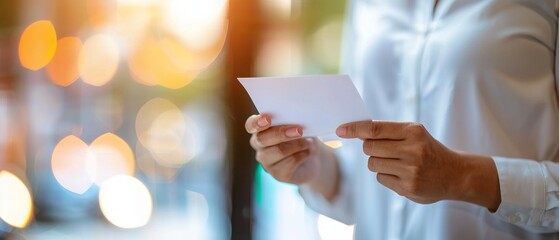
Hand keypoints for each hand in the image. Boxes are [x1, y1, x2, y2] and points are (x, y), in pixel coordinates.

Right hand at [245, 114, 339, 199]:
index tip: (267, 119)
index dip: (257, 123)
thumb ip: (292, 122)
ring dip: (298, 144)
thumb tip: (296, 122)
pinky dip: (303, 154)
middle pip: (263, 139)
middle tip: (299, 130)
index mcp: (260, 129)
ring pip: (279, 150)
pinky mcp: (278, 174)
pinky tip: (308, 152)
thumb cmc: (303, 136)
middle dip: (281, 133)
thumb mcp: (299, 125)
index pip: (251, 125)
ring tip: (310, 142)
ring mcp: (266, 162)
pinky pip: (290, 162)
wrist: (313, 158)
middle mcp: (259, 146)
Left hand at [336, 121, 500, 208]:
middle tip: (384, 149)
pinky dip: (386, 175)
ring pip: (372, 164)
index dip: (355, 129)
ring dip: (378, 162)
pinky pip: (381, 178)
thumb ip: (387, 132)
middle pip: (369, 147)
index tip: (340, 129)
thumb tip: (357, 131)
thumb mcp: (413, 134)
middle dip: (370, 148)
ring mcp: (410, 170)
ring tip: (396, 162)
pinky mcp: (408, 187)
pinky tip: (401, 174)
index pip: (375, 129)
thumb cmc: (427, 149)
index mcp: (413, 131)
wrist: (454, 174)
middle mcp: (412, 150)